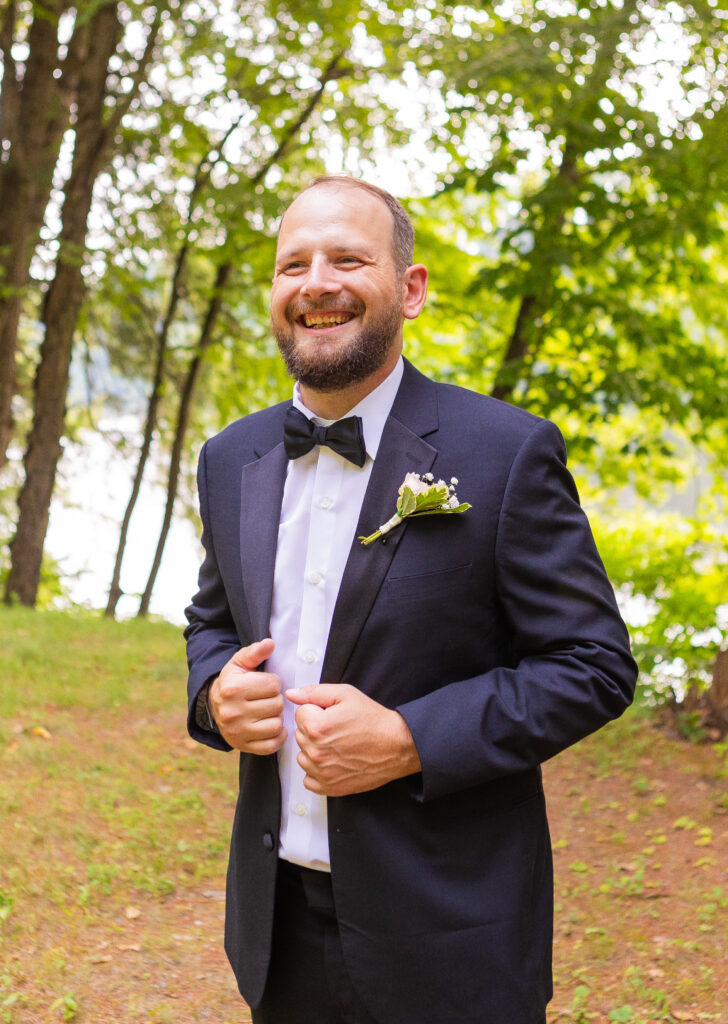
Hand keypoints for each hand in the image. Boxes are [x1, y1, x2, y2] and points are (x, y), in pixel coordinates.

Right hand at [209, 638, 285, 754]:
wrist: (213, 707)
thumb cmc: (233, 681)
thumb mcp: (240, 663)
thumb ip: (255, 652)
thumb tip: (270, 643)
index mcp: (232, 689)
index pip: (274, 685)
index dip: (273, 682)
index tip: (264, 684)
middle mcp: (232, 712)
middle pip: (277, 705)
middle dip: (276, 699)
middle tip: (265, 698)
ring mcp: (237, 732)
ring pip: (276, 725)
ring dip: (277, 717)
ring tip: (267, 711)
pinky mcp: (243, 746)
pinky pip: (272, 745)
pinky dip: (277, 736)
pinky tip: (270, 725)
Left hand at [286, 684, 420, 796]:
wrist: (397, 745)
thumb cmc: (373, 720)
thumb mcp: (345, 695)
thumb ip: (314, 692)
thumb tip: (291, 694)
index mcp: (316, 727)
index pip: (300, 714)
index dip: (317, 711)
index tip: (333, 715)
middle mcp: (316, 752)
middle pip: (300, 735)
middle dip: (315, 730)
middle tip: (338, 729)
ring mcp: (322, 772)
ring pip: (303, 757)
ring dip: (315, 751)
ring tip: (338, 745)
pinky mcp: (329, 787)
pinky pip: (309, 779)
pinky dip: (318, 772)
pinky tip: (335, 762)